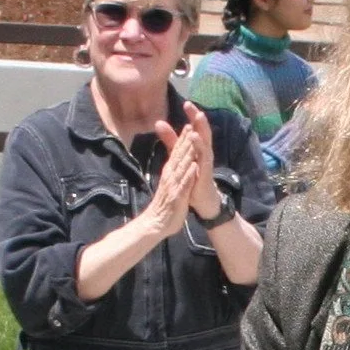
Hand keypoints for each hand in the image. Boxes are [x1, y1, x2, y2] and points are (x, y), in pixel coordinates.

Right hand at [140, 114, 205, 241]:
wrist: (155, 224)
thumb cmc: (163, 206)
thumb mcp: (168, 186)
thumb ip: (171, 174)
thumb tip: (173, 164)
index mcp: (169, 174)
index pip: (176, 154)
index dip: (182, 140)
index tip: (189, 126)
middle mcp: (169, 177)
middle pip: (178, 156)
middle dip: (185, 141)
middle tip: (192, 124)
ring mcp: (173, 186)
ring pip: (181, 166)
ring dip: (187, 152)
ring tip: (193, 139)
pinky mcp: (176, 197)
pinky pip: (183, 184)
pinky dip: (188, 174)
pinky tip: (194, 166)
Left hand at [175, 104, 226, 222]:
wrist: (202, 200)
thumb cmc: (193, 176)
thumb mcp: (180, 154)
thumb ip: (171, 140)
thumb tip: (159, 122)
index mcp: (198, 147)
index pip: (196, 127)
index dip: (192, 115)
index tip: (187, 103)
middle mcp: (204, 151)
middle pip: (202, 131)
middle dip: (198, 118)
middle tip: (191, 105)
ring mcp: (206, 162)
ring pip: (205, 142)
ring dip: (202, 130)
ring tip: (198, 117)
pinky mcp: (205, 172)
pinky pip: (204, 159)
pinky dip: (200, 148)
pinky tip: (195, 139)